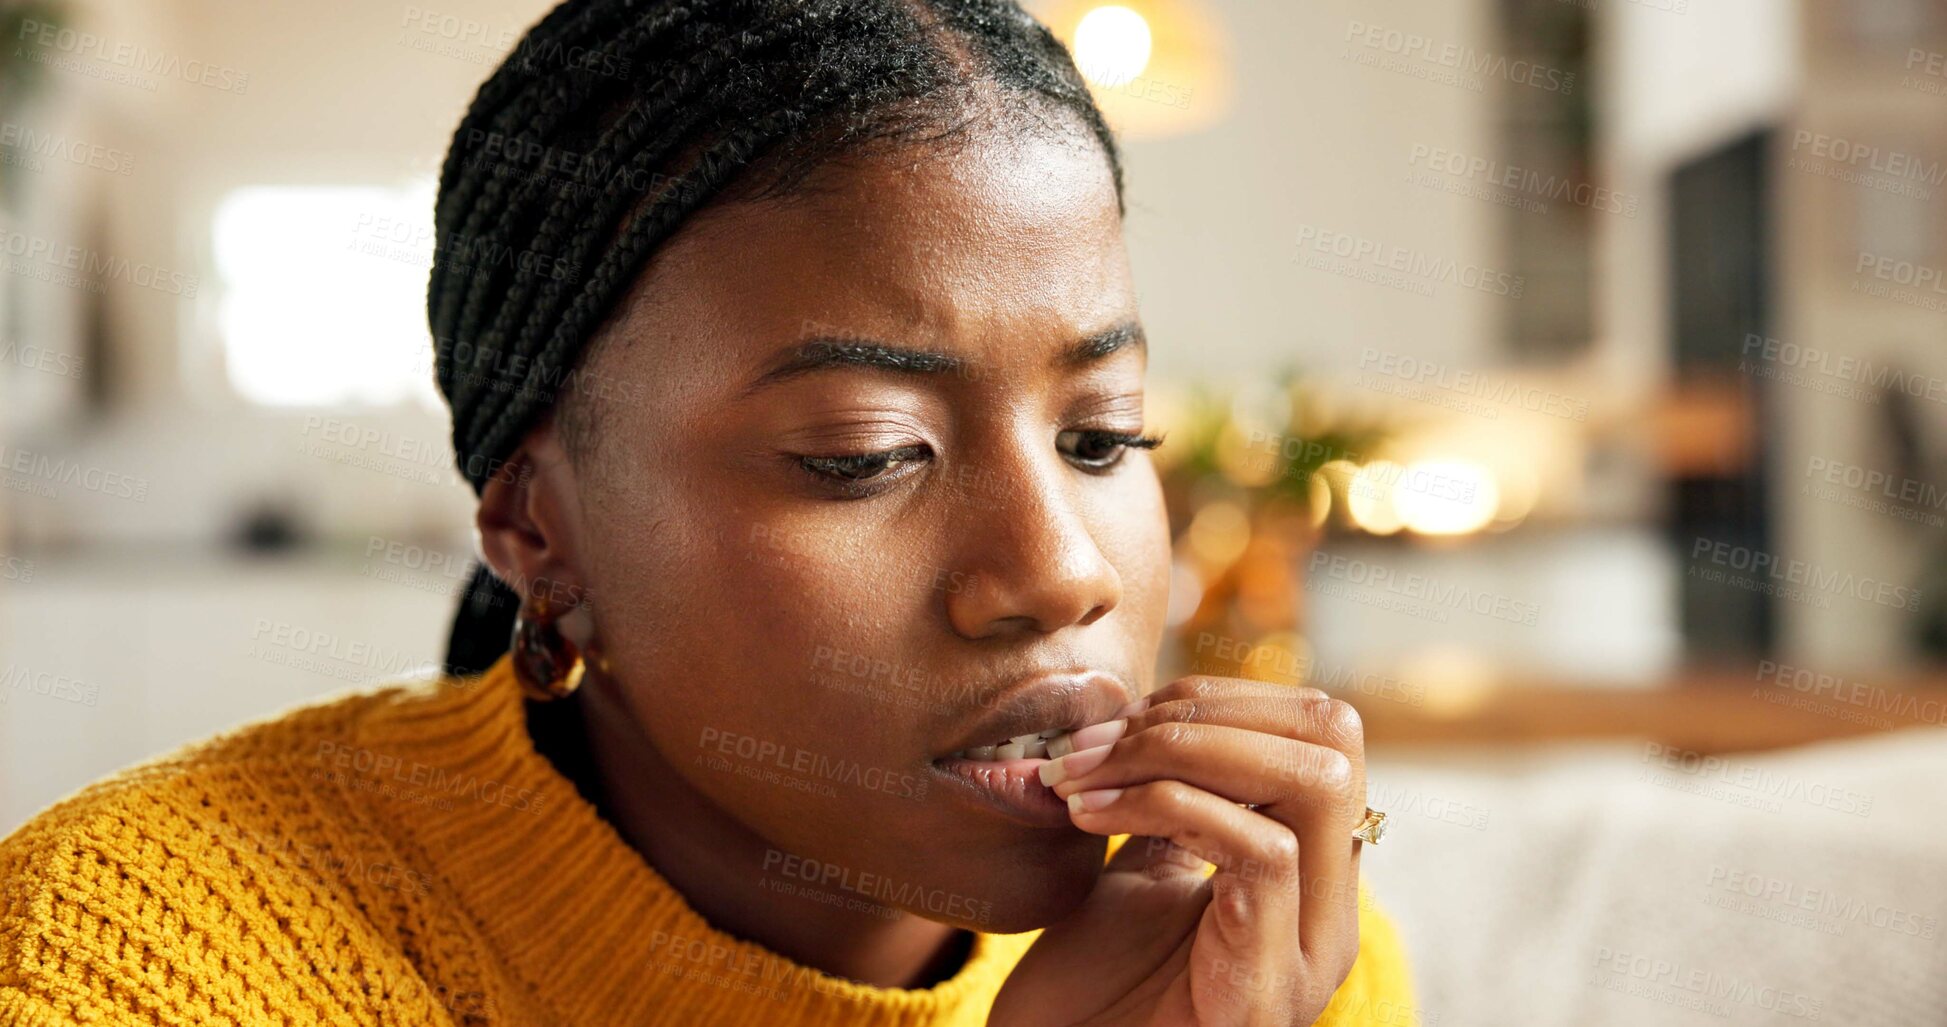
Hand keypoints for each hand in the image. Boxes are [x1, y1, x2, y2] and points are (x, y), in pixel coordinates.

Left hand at [987, 676, 1368, 1026]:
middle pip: (1332, 737)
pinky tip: (1090, 815)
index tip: (1117, 719)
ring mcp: (1310, 951)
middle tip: (1099, 742)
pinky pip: (1262, 853)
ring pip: (1314, 782)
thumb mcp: (1137, 869)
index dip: (1218, 696)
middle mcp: (1329, 910)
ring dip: (1183, 751)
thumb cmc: (1089, 995)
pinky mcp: (1271, 987)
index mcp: (1308, 871)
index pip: (1318, 727)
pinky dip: (1171, 806)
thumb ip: (1172, 797)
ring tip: (1086, 775)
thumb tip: (1156, 707)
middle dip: (1205, 711)